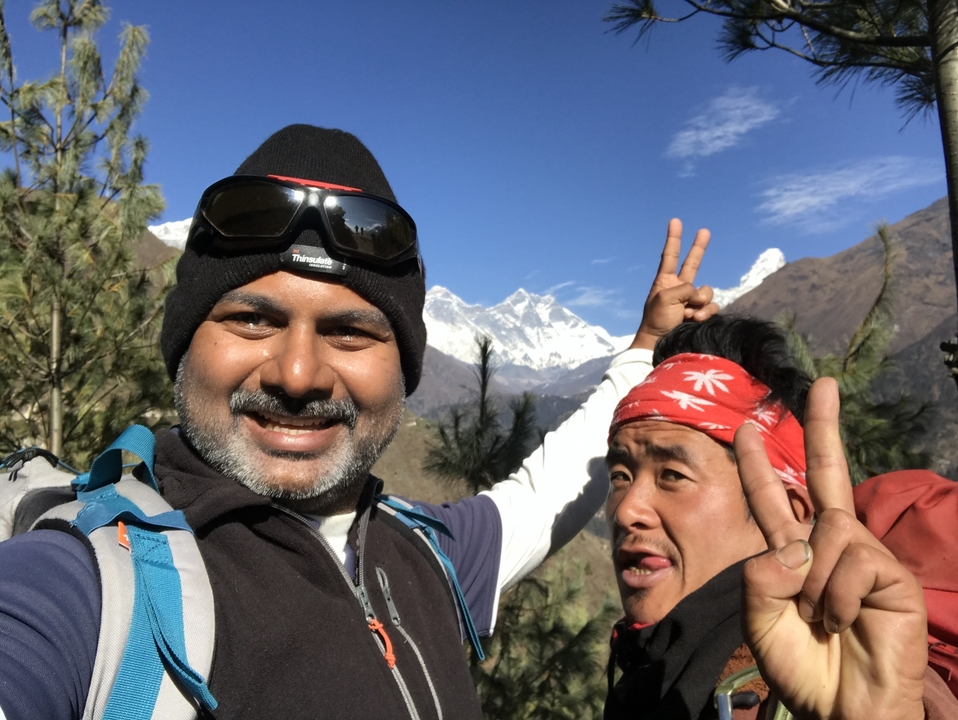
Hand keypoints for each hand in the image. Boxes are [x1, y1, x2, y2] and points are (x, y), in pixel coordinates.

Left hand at [630, 218, 718, 350]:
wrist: (660, 345)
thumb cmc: (657, 320)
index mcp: (665, 281)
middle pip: (692, 263)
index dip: (674, 239)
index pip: (670, 256)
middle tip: (705, 231)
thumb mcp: (666, 297)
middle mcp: (679, 289)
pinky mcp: (701, 314)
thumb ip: (685, 288)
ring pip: (707, 291)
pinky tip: (696, 320)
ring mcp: (691, 302)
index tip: (675, 221)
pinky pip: (712, 307)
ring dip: (701, 301)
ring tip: (689, 314)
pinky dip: (706, 312)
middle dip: (699, 248)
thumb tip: (700, 296)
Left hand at [733, 378, 926, 719]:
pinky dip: (834, 598)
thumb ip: (762, 574)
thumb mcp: (760, 615)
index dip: (756, 463)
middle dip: (823, 426)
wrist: (841, 708)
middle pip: (825, 474)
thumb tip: (789, 543)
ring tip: (818, 619)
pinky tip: (842, 623)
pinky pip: (849, 562)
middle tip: (824, 384)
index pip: (772, 496)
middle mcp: (827, 543)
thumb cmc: (801, 664)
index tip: (744, 426)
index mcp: (791, 551)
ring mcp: (861, 555)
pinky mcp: (889, 573)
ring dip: (811, 582)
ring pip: (826, 531)